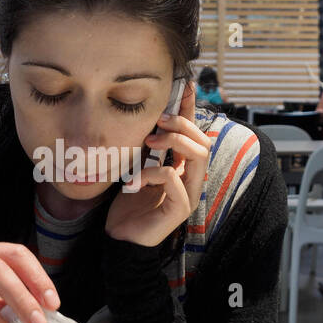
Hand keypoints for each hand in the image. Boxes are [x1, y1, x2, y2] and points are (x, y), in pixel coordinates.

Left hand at [106, 81, 212, 247]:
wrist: (120, 237)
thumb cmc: (128, 203)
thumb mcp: (136, 166)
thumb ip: (146, 147)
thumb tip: (145, 116)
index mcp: (183, 167)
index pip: (193, 133)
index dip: (191, 109)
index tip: (185, 85)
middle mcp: (191, 178)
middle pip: (203, 140)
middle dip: (182, 123)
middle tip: (158, 120)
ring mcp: (189, 193)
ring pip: (198, 154)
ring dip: (174, 141)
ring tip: (149, 142)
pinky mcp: (180, 208)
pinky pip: (173, 178)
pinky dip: (151, 173)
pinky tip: (134, 181)